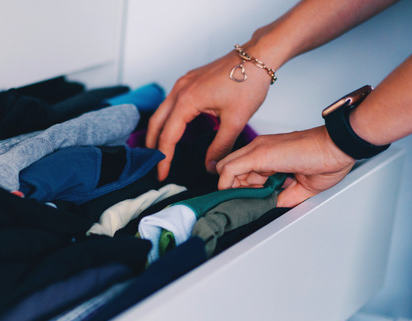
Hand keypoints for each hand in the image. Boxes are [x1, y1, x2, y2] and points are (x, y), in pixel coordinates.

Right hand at [146, 49, 271, 180]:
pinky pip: (171, 102)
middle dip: (153, 145)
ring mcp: (183, 83)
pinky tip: (174, 128)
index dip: (164, 158)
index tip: (162, 174)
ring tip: (160, 150)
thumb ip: (220, 147)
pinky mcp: (189, 80)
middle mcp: (180, 90)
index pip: (168, 136)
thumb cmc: (248, 83)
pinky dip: (167, 118)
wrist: (258, 55)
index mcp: (187, 100)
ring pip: (161, 111)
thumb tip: (210, 166)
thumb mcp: (235, 121)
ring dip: (158, 131)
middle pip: (156, 123)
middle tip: (155, 164)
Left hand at [216, 126, 355, 207]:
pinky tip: (234, 195)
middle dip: (233, 189)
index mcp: (269, 154)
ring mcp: (257, 149)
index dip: (241, 188)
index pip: (241, 171)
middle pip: (229, 169)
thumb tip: (273, 205)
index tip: (250, 201)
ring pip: (225, 168)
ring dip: (229, 188)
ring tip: (243, 202)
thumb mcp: (302, 187)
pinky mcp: (258, 154)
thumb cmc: (328, 161)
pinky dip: (226, 184)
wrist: (339, 147)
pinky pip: (229, 169)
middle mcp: (260, 148)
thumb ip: (285, 196)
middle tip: (245, 203)